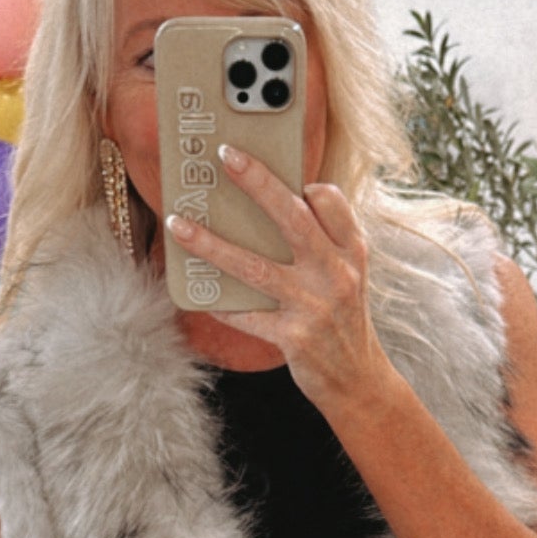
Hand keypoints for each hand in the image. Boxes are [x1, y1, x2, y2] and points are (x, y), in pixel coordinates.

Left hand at [164, 144, 395, 418]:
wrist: (358, 381)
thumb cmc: (343, 322)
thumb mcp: (346, 277)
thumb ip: (320, 245)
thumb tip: (263, 216)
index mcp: (351, 252)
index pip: (331, 201)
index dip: (304, 183)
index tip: (278, 173)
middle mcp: (336, 273)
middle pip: (292, 218)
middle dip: (257, 182)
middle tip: (225, 156)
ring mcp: (315, 305)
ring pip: (255, 266)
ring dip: (211, 244)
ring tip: (178, 224)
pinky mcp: (295, 337)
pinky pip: (247, 315)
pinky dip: (221, 303)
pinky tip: (199, 293)